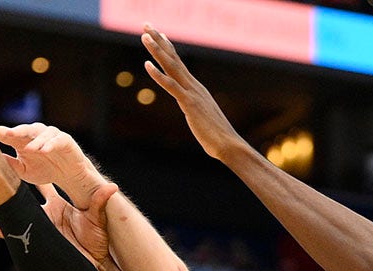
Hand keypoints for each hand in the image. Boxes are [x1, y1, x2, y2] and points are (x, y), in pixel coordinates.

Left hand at [0, 123, 107, 207]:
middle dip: (14, 131)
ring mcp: (50, 136)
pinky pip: (57, 139)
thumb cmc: (45, 171)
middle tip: (5, 134)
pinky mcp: (65, 140)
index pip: (6, 134)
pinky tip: (45, 150)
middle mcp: (35, 135)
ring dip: (34, 140)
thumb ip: (10, 165)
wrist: (69, 176)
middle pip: (23, 130)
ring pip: (41, 133)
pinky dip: (51, 144)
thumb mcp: (24, 172)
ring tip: (29, 149)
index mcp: (22, 141)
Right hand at [0, 182, 116, 265]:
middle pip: (24, 197)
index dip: (34, 172)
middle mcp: (46, 214)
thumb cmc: (97, 243)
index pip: (44, 185)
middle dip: (9, 186)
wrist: (93, 266)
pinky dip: (2, 232)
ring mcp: (39, 227)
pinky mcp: (36, 242)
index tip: (23, 157)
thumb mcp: (97, 220)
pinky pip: (15, 237)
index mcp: (58, 205)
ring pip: (15, 214)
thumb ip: (100, 202)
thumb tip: (112, 186)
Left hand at [141, 25, 247, 161]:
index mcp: (196, 88)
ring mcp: (192, 93)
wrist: (229, 145)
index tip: (159, 33)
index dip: (167, 47)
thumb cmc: (216, 136)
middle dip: (159, 40)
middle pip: (173, 58)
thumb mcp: (202, 118)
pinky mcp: (189, 104)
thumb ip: (196, 111)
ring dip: (157, 50)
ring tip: (144, 36)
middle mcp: (194, 86)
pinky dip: (158, 75)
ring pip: (171, 67)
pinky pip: (171, 86)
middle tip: (146, 24)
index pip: (179, 63)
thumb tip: (194, 112)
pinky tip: (147, 65)